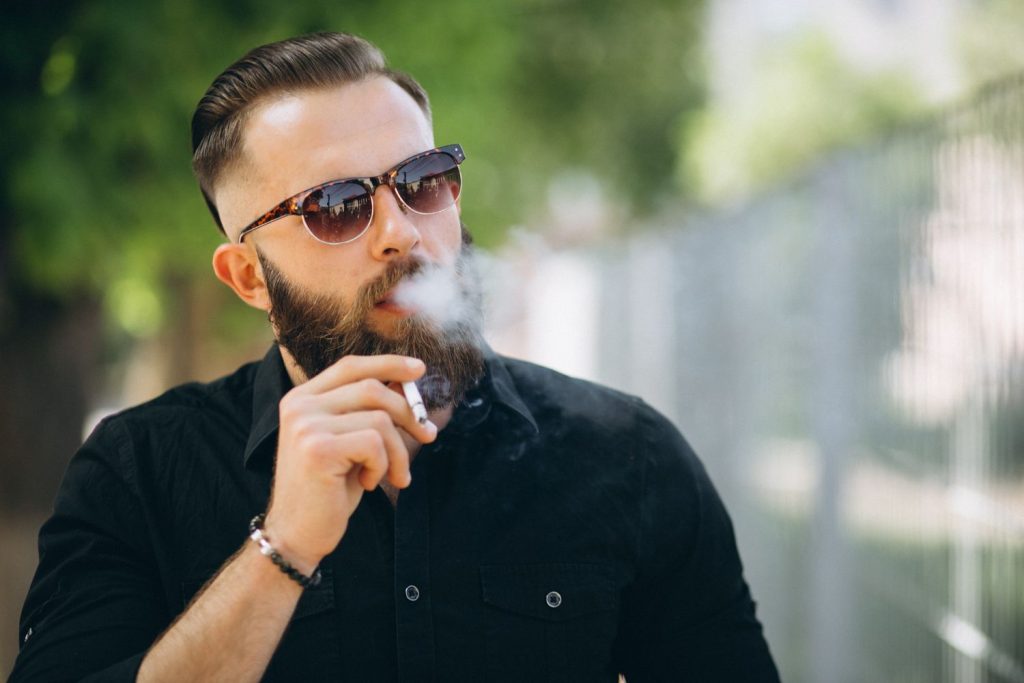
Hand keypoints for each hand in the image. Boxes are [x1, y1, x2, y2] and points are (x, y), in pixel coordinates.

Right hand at [262, 355, 436, 572]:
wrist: (298, 534)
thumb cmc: (328, 490)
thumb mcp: (349, 442)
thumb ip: (367, 411)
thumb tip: (405, 383)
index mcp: (302, 398)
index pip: (351, 366)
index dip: (389, 364)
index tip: (420, 370)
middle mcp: (299, 406)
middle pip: (372, 388)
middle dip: (409, 412)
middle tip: (428, 436)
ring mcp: (306, 425)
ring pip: (380, 419)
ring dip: (398, 451)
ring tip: (393, 475)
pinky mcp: (318, 449)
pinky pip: (374, 443)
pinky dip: (383, 466)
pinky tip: (368, 484)